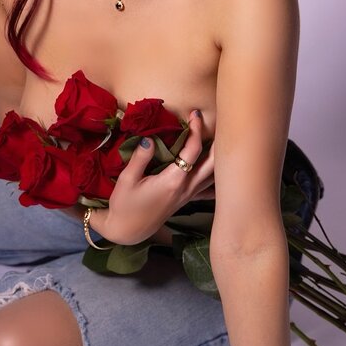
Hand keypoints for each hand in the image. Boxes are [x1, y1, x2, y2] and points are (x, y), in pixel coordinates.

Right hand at [94, 110, 214, 244]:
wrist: (127, 231)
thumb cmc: (124, 205)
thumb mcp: (127, 180)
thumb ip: (140, 157)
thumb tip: (150, 138)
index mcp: (173, 181)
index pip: (193, 150)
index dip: (196, 130)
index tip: (194, 114)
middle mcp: (186, 188)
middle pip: (213, 163)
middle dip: (217, 140)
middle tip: (216, 122)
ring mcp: (188, 195)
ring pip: (214, 176)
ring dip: (219, 157)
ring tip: (219, 139)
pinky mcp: (187, 200)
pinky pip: (208, 187)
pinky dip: (216, 176)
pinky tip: (220, 169)